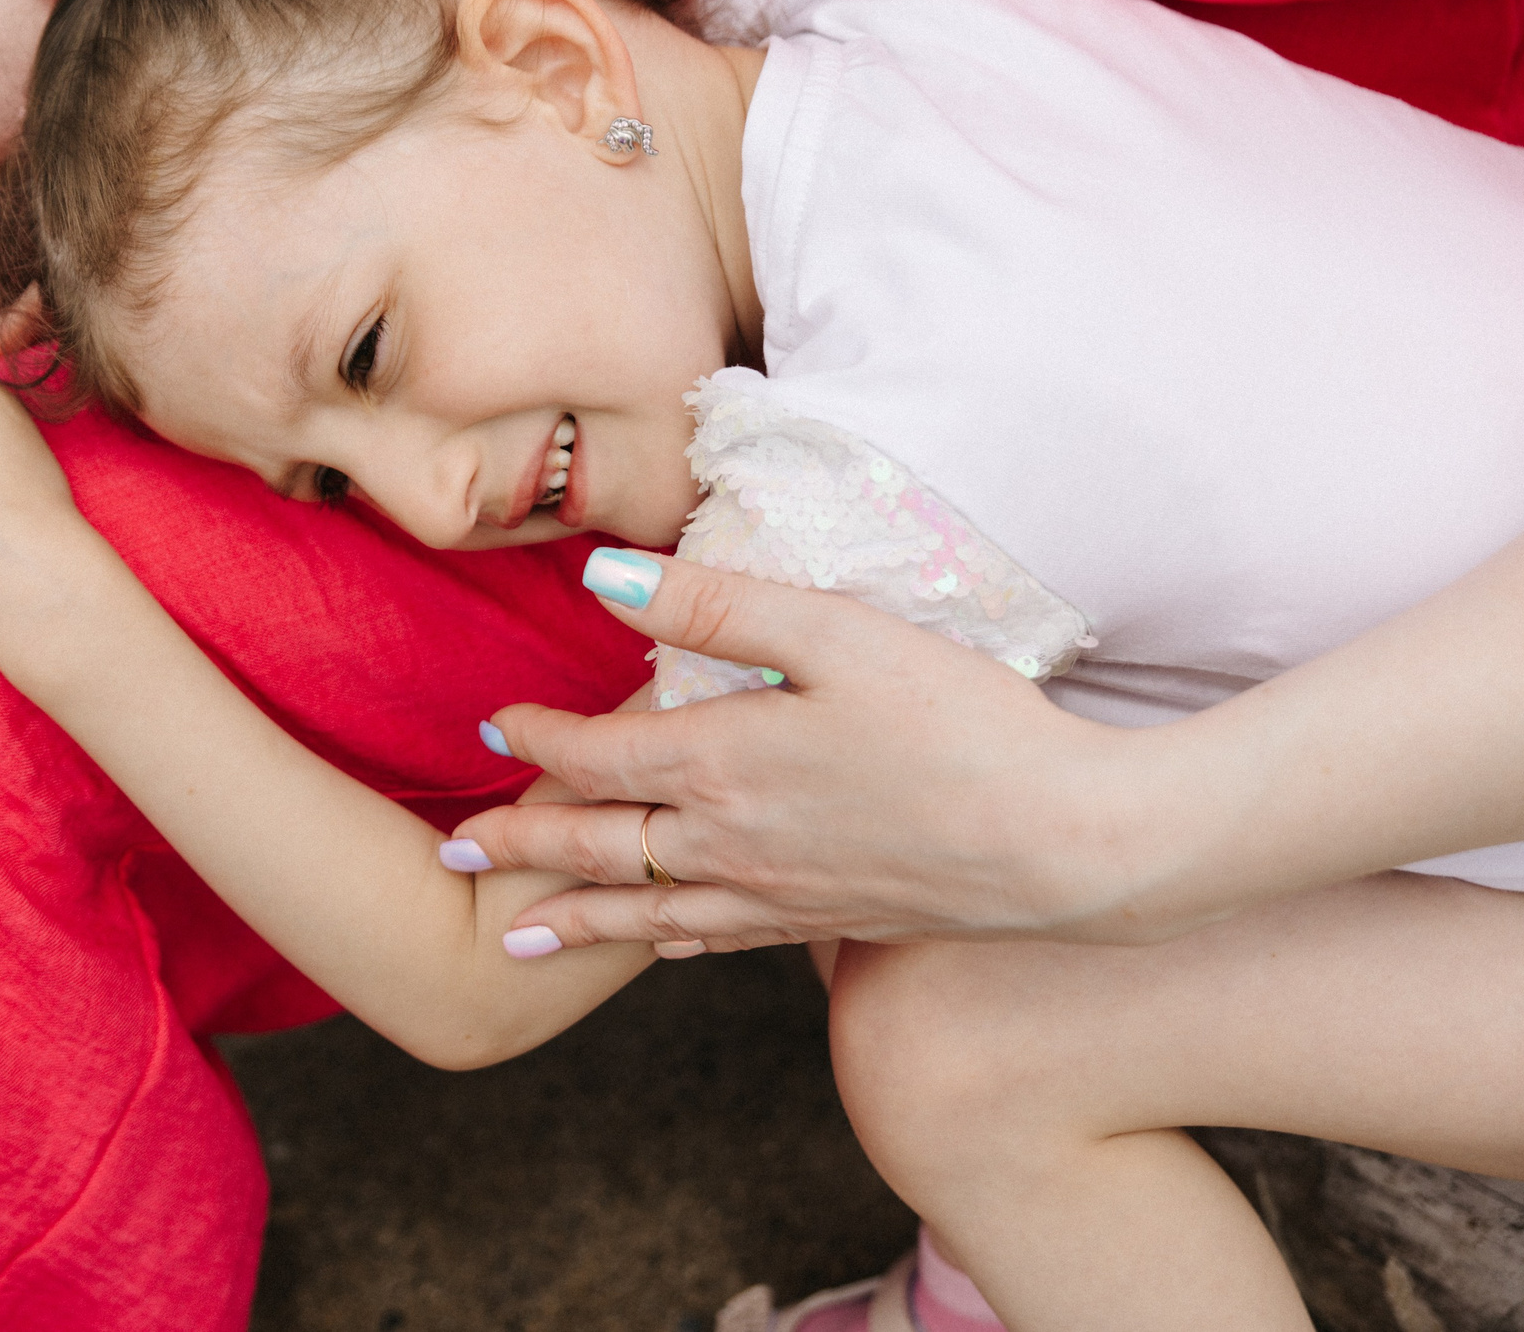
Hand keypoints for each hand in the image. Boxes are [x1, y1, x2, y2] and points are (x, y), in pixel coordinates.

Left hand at [449, 553, 1206, 951]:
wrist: (1069, 847)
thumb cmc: (963, 725)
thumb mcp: (836, 634)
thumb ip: (713, 606)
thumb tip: (600, 579)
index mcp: (722, 764)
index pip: (597, 754)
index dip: (539, 738)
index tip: (495, 723)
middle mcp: (731, 843)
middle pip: (596, 848)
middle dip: (520, 847)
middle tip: (454, 855)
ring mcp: (779, 895)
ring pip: (647, 912)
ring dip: (573, 919)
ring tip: (518, 940)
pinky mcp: (828, 924)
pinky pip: (718, 940)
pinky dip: (667, 942)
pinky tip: (658, 944)